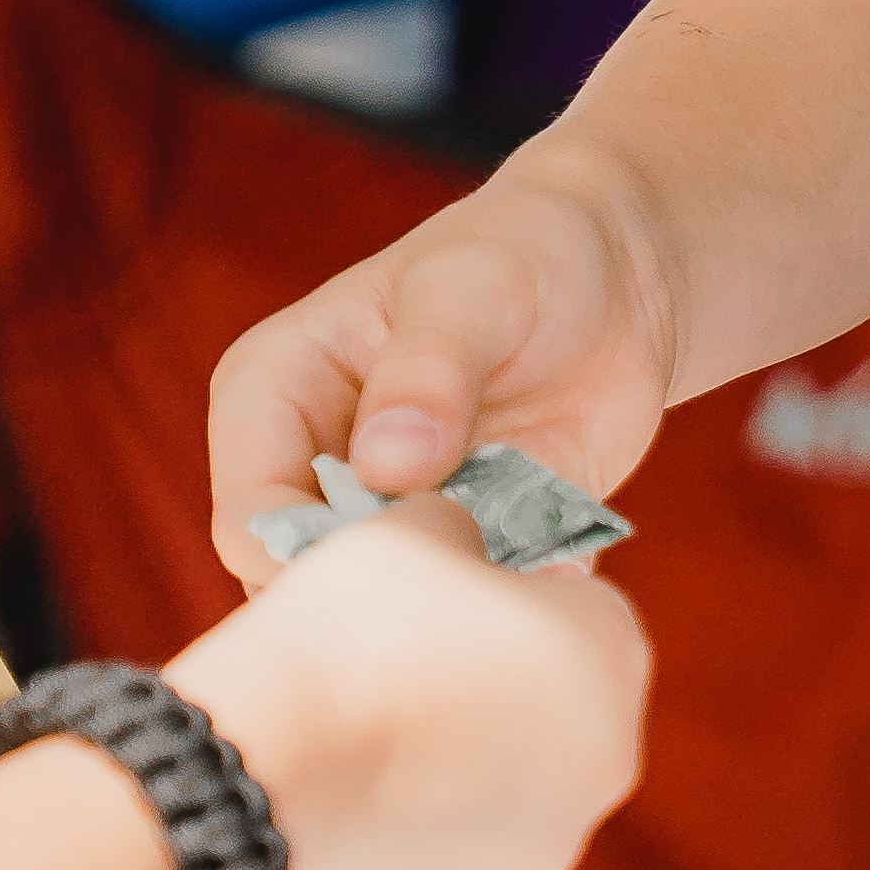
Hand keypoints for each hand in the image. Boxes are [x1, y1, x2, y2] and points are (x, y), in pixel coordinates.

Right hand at [170, 509, 648, 869]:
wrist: (267, 759)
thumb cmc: (356, 630)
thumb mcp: (419, 524)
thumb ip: (466, 527)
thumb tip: (463, 547)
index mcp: (614, 657)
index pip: (588, 604)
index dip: (519, 590)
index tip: (456, 590)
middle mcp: (605, 761)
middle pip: (561, 697)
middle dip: (504, 672)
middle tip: (418, 647)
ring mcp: (542, 838)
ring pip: (515, 770)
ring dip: (469, 741)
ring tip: (382, 709)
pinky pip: (459, 827)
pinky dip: (426, 801)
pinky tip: (362, 769)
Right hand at [196, 147, 670, 573]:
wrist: (618, 279)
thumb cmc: (524, 251)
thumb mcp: (474, 290)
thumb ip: (428, 371)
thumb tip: (384, 464)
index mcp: (270, 394)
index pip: (252, 517)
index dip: (317, 562)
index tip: (417, 565)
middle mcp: (309, 470)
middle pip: (304, 587)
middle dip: (388, 605)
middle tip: (484, 583)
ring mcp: (382, 519)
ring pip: (382, 619)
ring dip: (453, 617)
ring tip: (527, 586)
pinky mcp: (455, 550)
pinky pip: (466, 616)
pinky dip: (511, 614)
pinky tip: (562, 586)